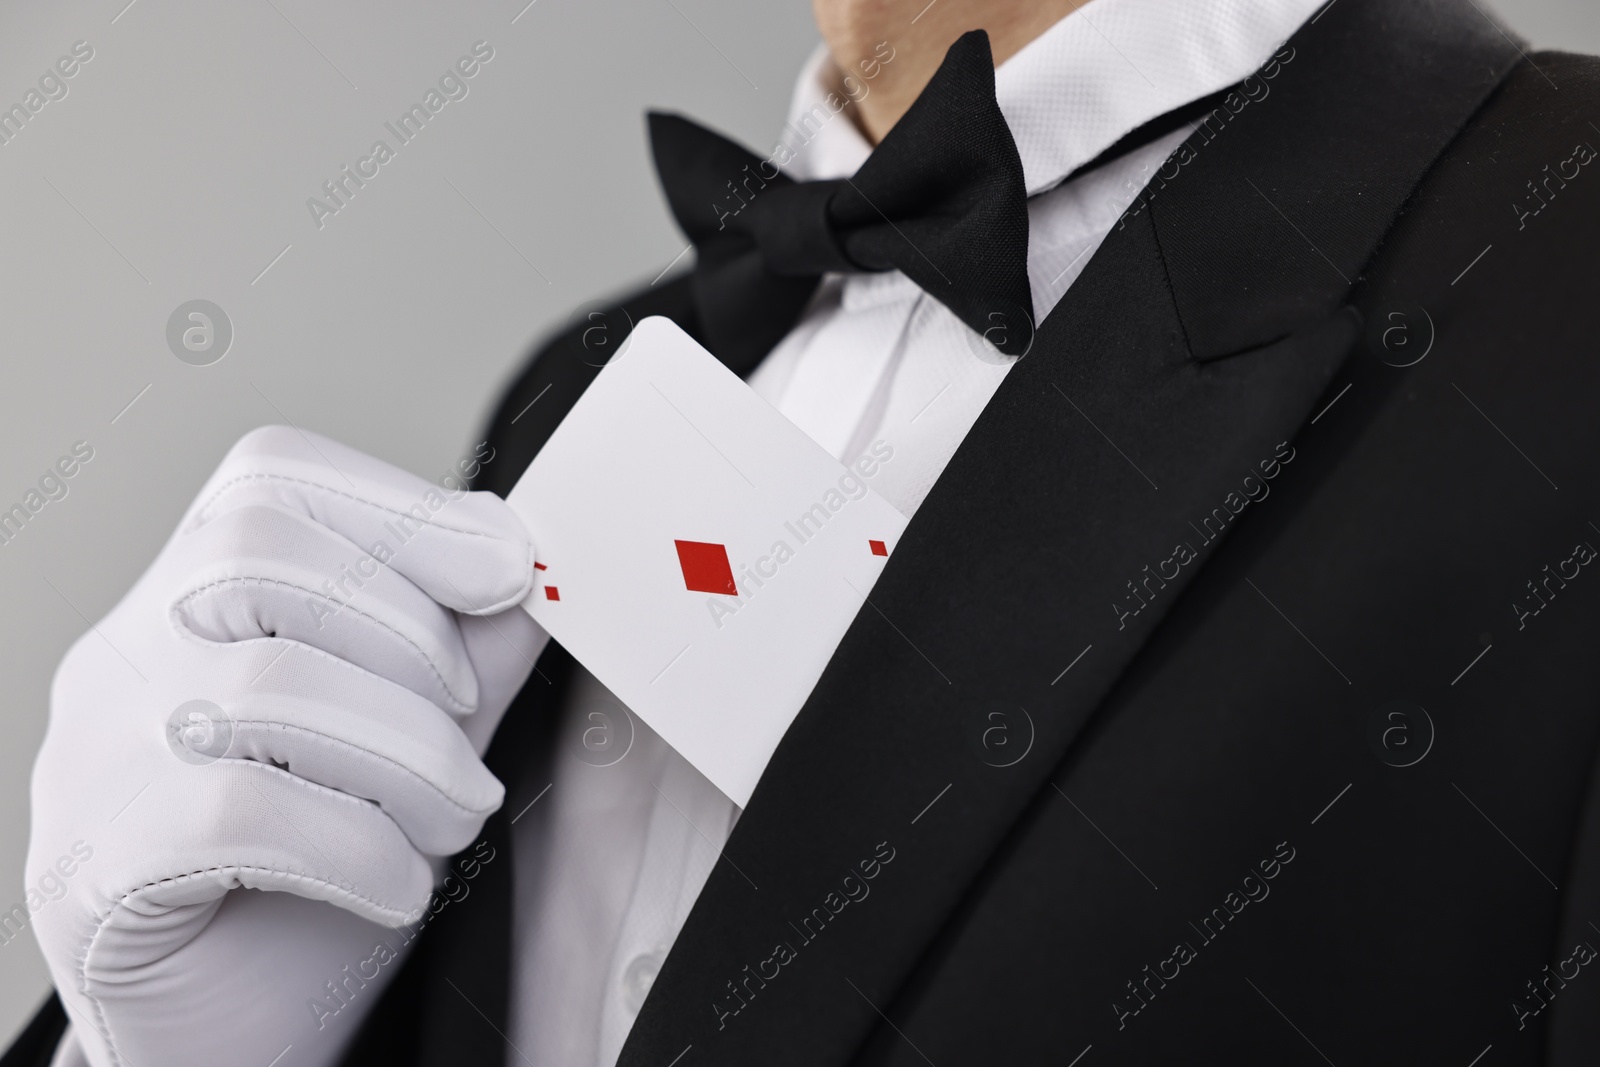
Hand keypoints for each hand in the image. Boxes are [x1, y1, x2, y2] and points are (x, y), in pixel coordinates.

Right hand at [25, 426, 545, 1066]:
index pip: (273, 477)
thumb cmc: (324, 874)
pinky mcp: (92, 866)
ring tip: (451, 818)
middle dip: (408, 634)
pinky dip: (357, 847)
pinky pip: (240, 812)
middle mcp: (125, 653)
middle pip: (262, 553)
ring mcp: (92, 754)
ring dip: (409, 758)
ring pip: (267, 686)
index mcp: (195, 596)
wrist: (245, 1031)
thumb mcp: (417, 740)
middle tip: (466, 723)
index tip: (509, 571)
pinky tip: (394, 883)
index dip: (407, 509)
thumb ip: (467, 649)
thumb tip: (531, 565)